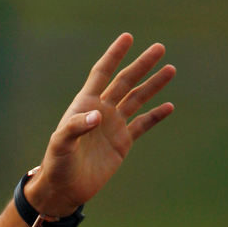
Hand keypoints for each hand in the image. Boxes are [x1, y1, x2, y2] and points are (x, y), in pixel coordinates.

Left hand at [25, 33, 174, 218]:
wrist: (64, 189)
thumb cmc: (57, 164)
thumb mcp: (61, 144)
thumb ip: (76, 127)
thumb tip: (99, 115)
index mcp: (85, 104)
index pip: (102, 73)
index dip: (114, 55)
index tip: (127, 37)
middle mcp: (102, 111)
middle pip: (125, 81)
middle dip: (142, 65)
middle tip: (159, 48)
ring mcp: (113, 126)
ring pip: (137, 99)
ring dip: (153, 85)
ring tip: (170, 69)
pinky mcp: (122, 143)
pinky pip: (142, 125)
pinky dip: (155, 116)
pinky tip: (169, 106)